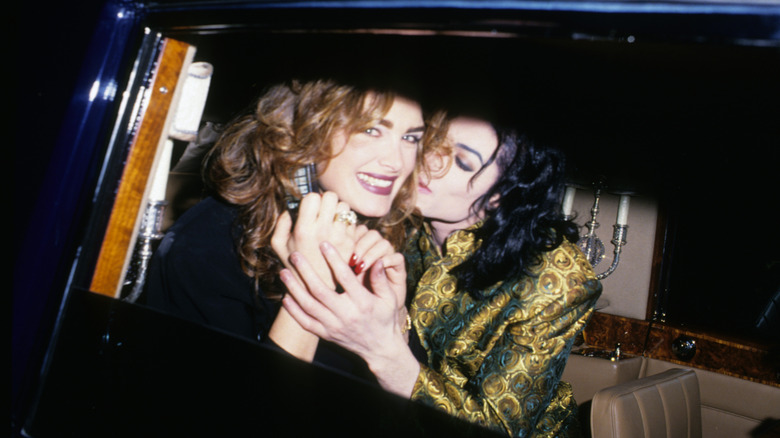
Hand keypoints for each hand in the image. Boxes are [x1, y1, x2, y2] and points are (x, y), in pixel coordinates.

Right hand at [271, 191, 358, 287]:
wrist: (318, 287)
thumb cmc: (296, 264)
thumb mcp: (278, 245)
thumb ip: (281, 223)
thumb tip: (291, 208)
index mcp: (304, 230)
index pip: (313, 197)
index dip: (311, 199)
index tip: (310, 208)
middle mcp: (323, 231)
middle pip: (331, 196)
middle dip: (326, 200)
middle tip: (322, 211)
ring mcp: (340, 236)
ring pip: (344, 206)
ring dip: (337, 209)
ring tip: (331, 220)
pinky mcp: (351, 241)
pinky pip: (352, 219)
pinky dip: (346, 221)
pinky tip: (338, 230)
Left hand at [280, 241, 419, 396]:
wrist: (380, 349)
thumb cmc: (385, 319)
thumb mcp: (390, 299)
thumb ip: (381, 279)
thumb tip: (375, 259)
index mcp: (362, 302)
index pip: (345, 277)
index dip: (333, 259)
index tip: (323, 244)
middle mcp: (346, 314)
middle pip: (320, 290)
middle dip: (305, 271)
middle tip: (295, 255)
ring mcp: (334, 326)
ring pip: (309, 306)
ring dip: (294, 288)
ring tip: (284, 272)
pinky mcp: (326, 335)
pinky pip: (306, 323)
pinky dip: (293, 311)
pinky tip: (285, 297)